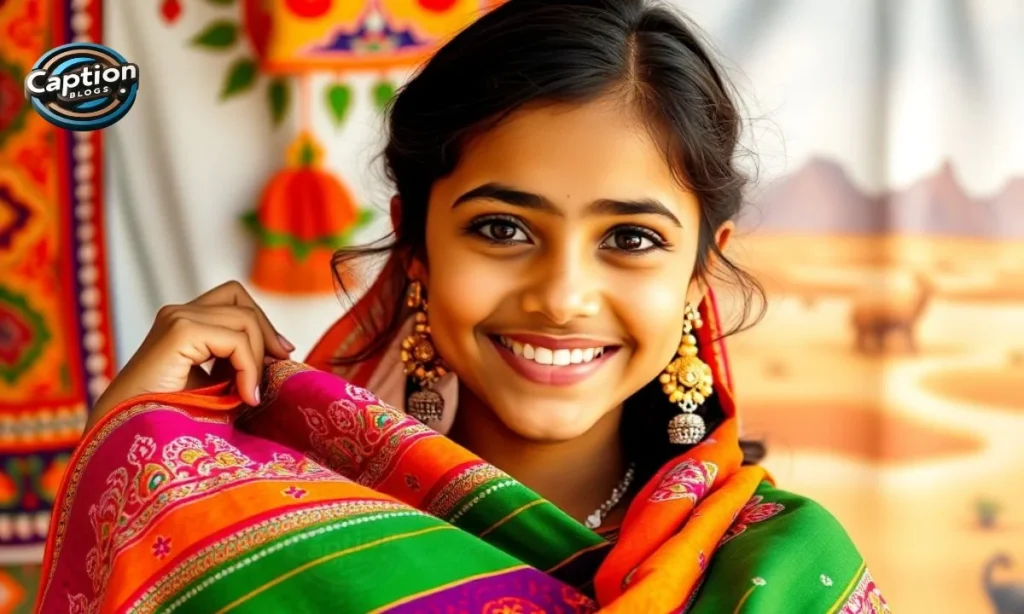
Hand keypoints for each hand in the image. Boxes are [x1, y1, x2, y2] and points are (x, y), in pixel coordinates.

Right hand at [87, 281, 293, 427]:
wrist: (126, 436)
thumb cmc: (170, 418)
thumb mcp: (215, 385)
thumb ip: (240, 364)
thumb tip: (282, 353)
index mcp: (184, 322)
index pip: (235, 301)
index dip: (263, 324)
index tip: (281, 354)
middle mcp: (179, 313)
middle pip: (242, 302)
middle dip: (267, 333)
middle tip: (280, 364)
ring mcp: (177, 318)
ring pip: (244, 318)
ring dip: (257, 358)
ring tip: (250, 394)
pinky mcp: (179, 331)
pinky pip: (236, 340)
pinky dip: (249, 368)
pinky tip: (245, 396)